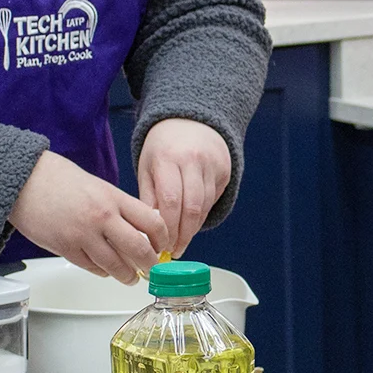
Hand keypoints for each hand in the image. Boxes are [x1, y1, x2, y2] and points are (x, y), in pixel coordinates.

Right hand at [9, 150, 167, 282]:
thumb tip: (144, 225)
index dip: (163, 238)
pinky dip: (103, 272)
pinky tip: (107, 271)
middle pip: (138, 248)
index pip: (152, 222)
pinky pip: (92, 267)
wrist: (26, 181)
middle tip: (153, 268)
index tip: (164, 245)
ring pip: (116, 264)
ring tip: (132, 277)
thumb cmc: (61, 181)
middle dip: (150, 263)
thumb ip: (121, 206)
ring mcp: (83, 235)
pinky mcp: (65, 249)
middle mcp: (102, 217)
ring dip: (127, 275)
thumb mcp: (100, 187)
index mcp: (114, 198)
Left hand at [137, 118, 231, 256]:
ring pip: (204, 206)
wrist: (191, 121)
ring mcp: (212, 165)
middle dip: (182, 234)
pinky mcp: (224, 171)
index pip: (169, 200)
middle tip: (173, 251)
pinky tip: (190, 224)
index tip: (160, 245)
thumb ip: (149, 197)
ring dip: (192, 228)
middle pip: (191, 207)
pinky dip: (201, 215)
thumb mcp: (148, 167)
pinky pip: (213, 200)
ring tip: (181, 242)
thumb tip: (148, 232)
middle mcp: (193, 161)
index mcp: (168, 158)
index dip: (166, 228)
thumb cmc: (163, 147)